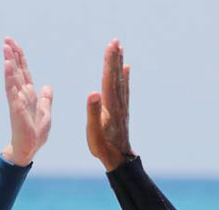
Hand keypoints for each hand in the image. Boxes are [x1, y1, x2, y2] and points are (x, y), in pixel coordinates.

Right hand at [1, 37, 52, 166]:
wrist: (28, 150)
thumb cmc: (35, 134)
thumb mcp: (45, 113)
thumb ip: (45, 100)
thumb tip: (47, 86)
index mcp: (29, 96)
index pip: (25, 73)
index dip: (21, 59)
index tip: (16, 46)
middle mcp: (21, 96)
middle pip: (17, 71)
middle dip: (13, 55)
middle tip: (7, 40)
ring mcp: (17, 101)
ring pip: (12, 77)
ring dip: (9, 62)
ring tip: (6, 48)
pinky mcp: (16, 107)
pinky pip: (12, 89)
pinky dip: (9, 76)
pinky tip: (7, 65)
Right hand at [86, 39, 135, 170]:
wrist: (119, 158)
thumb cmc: (103, 146)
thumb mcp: (94, 132)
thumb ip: (93, 112)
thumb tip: (93, 93)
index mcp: (109, 105)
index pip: (109, 79)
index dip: (109, 62)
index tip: (111, 46)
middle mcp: (118, 102)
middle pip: (116, 76)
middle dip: (115, 58)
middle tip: (116, 41)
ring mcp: (121, 106)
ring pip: (121, 80)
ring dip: (119, 64)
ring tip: (120, 50)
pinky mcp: (122, 110)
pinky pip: (124, 89)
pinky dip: (125, 77)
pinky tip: (126, 70)